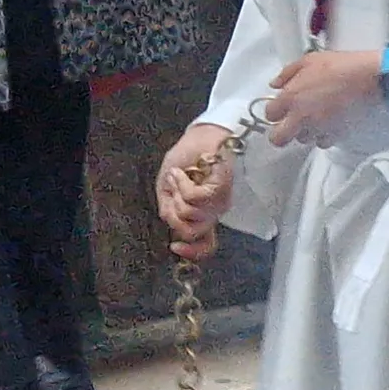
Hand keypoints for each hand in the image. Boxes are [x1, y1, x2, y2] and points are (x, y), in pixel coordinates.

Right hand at [154, 121, 236, 260]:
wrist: (197, 137)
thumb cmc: (185, 159)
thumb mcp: (167, 189)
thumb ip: (170, 211)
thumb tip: (173, 227)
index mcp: (202, 215)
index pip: (205, 244)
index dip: (192, 252)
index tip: (175, 247)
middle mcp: (213, 212)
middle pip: (193, 232)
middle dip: (175, 211)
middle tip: (175, 188)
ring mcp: (219, 201)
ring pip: (192, 215)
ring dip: (178, 194)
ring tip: (181, 175)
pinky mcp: (221, 188)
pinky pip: (195, 198)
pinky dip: (183, 185)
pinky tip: (183, 172)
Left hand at [262, 50, 382, 145]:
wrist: (369, 79)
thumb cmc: (342, 66)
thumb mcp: (310, 60)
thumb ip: (287, 73)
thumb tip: (276, 83)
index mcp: (290, 97)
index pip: (270, 114)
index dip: (275, 111)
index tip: (281, 107)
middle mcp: (300, 117)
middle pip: (278, 139)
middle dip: (280, 133)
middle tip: (287, 125)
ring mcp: (317, 128)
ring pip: (302, 140)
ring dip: (305, 131)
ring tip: (314, 119)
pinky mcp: (335, 134)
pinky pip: (322, 141)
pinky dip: (323, 135)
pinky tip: (328, 124)